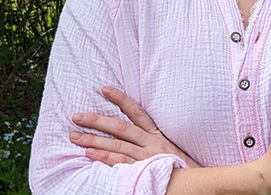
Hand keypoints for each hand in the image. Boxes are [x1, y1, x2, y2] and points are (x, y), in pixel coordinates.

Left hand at [70, 86, 200, 168]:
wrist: (195, 182)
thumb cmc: (179, 166)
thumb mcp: (168, 147)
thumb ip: (150, 138)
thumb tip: (130, 129)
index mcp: (156, 134)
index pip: (137, 112)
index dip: (121, 99)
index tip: (104, 89)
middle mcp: (151, 142)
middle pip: (121, 127)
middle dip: (97, 121)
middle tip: (77, 117)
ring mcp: (146, 157)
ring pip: (117, 145)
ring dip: (94, 140)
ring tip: (76, 136)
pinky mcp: (143, 171)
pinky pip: (121, 163)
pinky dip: (105, 158)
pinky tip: (90, 154)